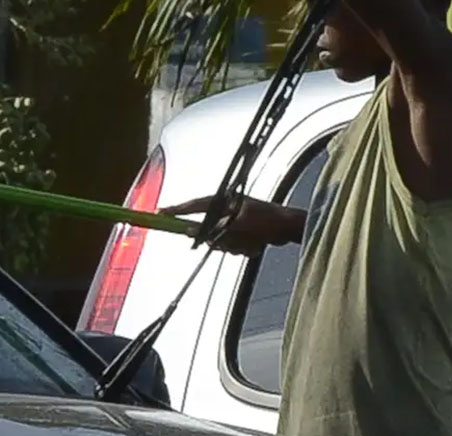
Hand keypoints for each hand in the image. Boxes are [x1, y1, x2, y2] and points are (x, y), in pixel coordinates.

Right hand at [160, 195, 302, 256]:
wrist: (291, 228)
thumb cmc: (267, 221)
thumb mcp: (236, 225)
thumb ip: (211, 229)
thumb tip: (189, 231)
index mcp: (223, 202)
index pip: (193, 205)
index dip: (176, 210)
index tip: (160, 214)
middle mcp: (226, 211)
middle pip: (207, 230)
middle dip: (221, 241)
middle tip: (233, 242)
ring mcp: (235, 222)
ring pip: (221, 242)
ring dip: (235, 246)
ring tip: (252, 242)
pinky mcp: (243, 232)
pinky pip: (234, 246)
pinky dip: (244, 248)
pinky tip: (257, 244)